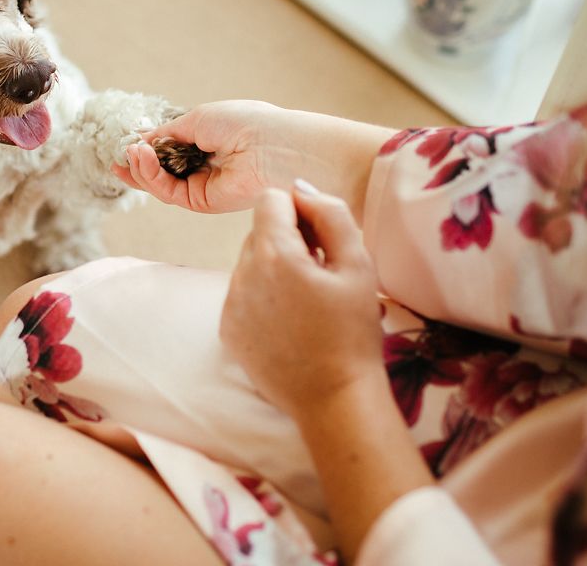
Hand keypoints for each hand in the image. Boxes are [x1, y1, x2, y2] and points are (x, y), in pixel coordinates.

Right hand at [111, 100, 395, 218]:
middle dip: (138, 164)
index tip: (125, 144)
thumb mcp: (200, 118)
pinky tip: (144, 160)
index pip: (170, 150)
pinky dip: (153, 178)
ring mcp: (204, 186)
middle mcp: (206, 166)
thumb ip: (170, 132)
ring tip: (132, 153)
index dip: (147, 148)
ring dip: (142, 169)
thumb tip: (144, 139)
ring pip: (161, 184)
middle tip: (120, 155)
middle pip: (162, 172)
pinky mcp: (204, 202)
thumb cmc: (247, 123)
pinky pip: (170, 193)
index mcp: (210, 141)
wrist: (276, 147)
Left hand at [220, 182, 385, 420]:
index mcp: (274, 255)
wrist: (334, 398)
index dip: (301, 211)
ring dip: (275, 268)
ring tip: (308, 301)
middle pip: (259, 231)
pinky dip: (263, 297)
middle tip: (321, 272)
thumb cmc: (353, 331)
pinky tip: (291, 322)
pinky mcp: (228, 330)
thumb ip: (331, 214)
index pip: (272, 199)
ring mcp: (230, 305)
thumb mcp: (358, 265)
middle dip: (288, 240)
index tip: (322, 241)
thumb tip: (301, 188)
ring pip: (249, 262)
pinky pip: (241, 294)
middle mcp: (242, 275)